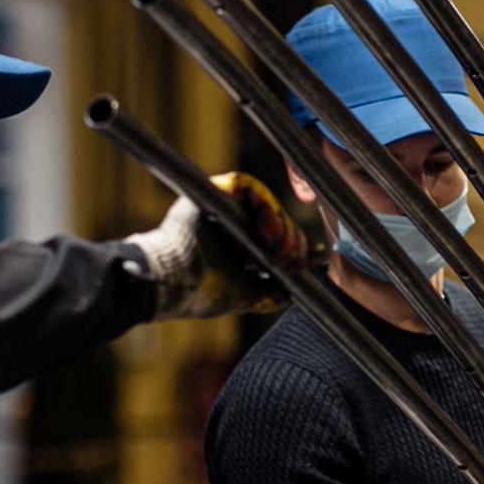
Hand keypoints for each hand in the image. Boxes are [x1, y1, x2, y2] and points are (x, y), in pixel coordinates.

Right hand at [126, 171, 311, 319]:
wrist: (174, 283)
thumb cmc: (198, 293)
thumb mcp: (242, 297)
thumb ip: (265, 293)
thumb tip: (288, 294)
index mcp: (235, 246)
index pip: (274, 237)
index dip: (295, 246)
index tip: (309, 261)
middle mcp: (230, 223)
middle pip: (274, 219)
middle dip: (292, 241)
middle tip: (293, 262)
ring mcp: (221, 206)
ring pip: (265, 202)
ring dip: (281, 227)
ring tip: (282, 252)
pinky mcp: (213, 191)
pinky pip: (248, 186)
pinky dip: (265, 206)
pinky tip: (268, 233)